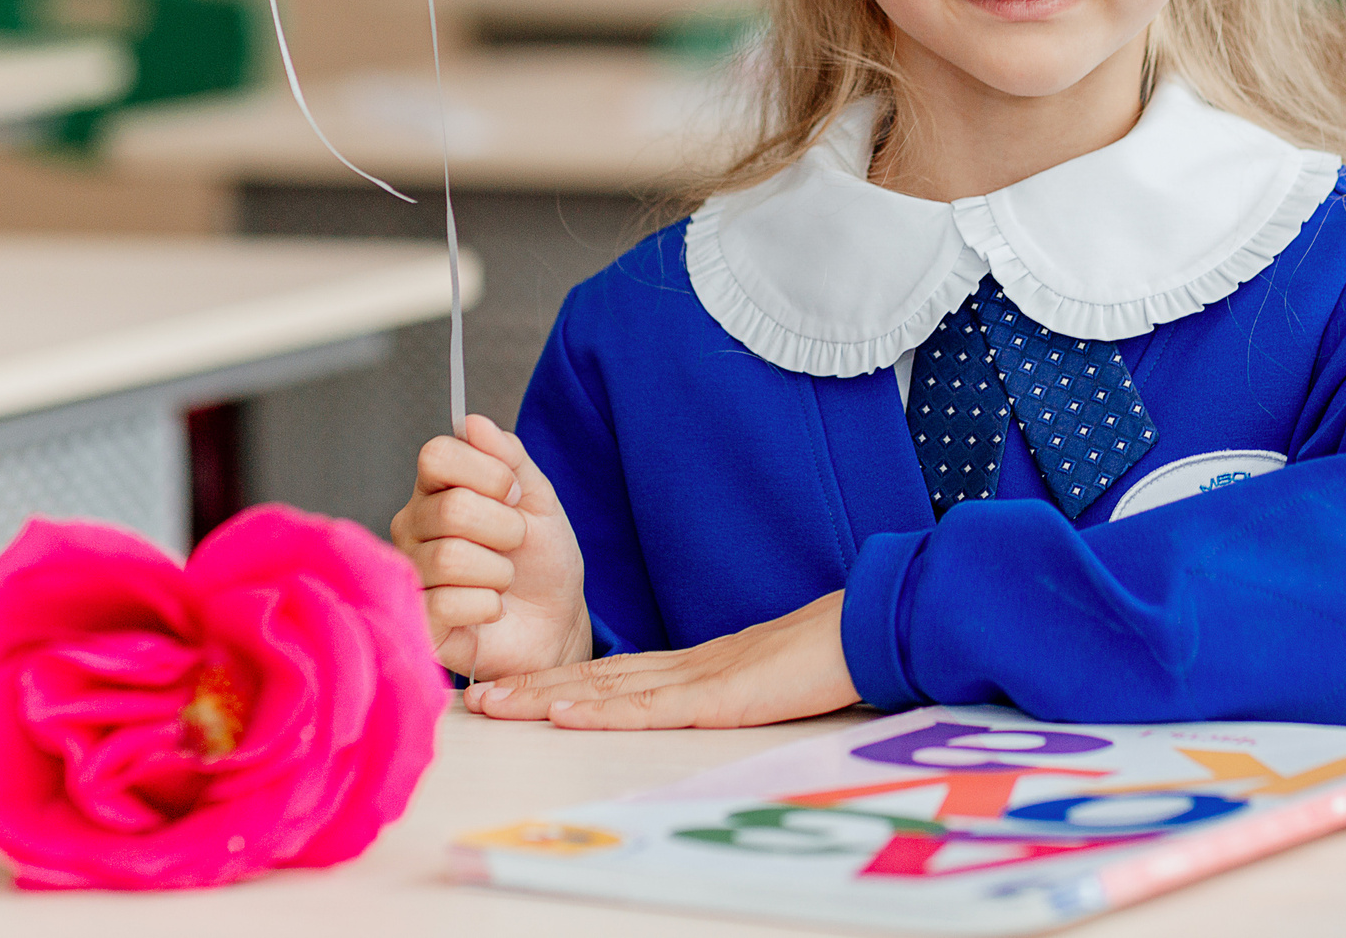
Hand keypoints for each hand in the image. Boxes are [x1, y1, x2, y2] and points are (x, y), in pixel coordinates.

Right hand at [390, 414, 591, 681]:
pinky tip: (490, 610)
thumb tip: (471, 421)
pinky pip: (447, 603)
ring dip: (499, 572)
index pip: (436, 454)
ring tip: (503, 580)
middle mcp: (411, 527)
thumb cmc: (541, 559)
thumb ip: (508, 456)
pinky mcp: (414, 621)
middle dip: (506, 528)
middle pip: (452, 508)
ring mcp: (408, 574)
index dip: (488, 472)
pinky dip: (487, 606)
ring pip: (450, 557)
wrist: (555, 621)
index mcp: (436, 489)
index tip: (512, 494)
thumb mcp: (537, 498)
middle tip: (515, 544)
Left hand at [463, 590, 857, 728]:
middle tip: (477, 695)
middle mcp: (687, 667)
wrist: (867, 629)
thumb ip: (736, 688)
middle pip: (596, 678)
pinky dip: (602, 712)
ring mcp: (700, 679)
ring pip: (608, 690)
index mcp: (700, 666)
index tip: (517, 688)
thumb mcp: (769, 679)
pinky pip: (651, 707)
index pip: (615, 675)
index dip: (562, 682)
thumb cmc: (830, 655)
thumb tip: (717, 704)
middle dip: (533, 689)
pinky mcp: (719, 697)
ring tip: (495, 704)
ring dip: (546, 698)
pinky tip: (564, 715)